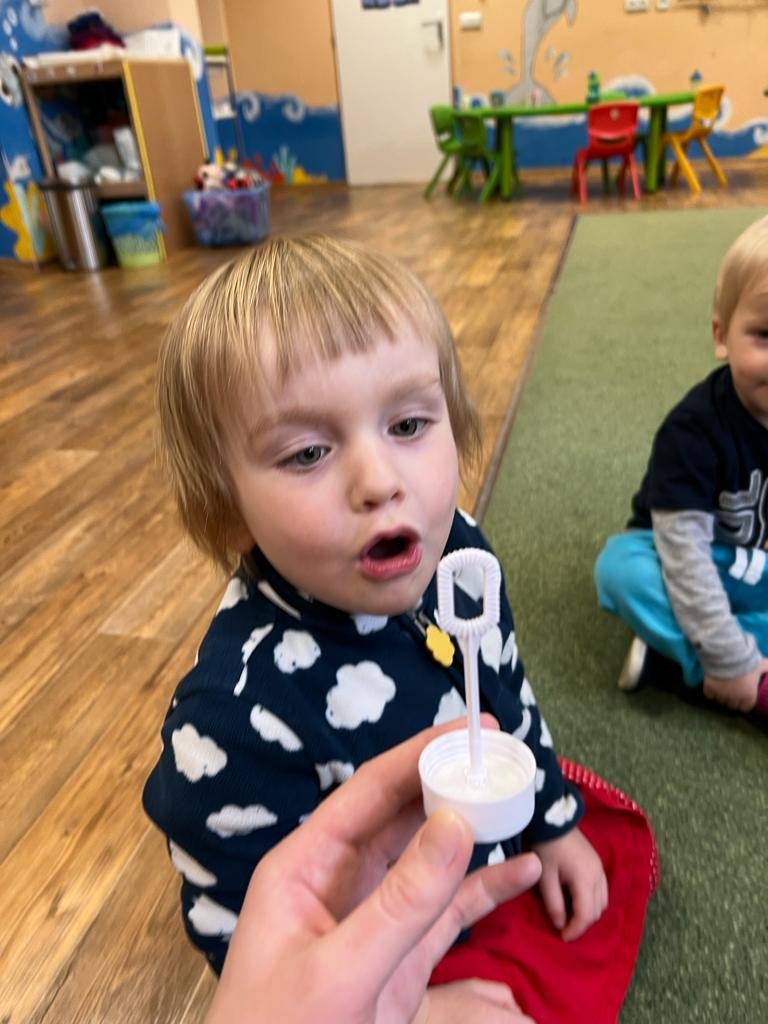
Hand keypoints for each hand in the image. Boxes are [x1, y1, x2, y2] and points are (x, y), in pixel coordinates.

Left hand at [205, 717, 541, 1023]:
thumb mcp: (339, 970)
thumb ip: (400, 900)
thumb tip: (457, 822)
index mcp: (306, 864)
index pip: (369, 791)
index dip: (418, 753)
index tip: (468, 726)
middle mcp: (341, 880)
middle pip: (403, 817)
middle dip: (451, 785)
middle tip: (503, 758)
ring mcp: (375, 918)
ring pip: (430, 859)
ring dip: (472, 832)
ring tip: (519, 801)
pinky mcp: (402, 957)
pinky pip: (448, 911)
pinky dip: (485, 890)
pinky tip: (524, 873)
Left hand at [531, 827, 607, 941]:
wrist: (553, 819)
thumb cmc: (546, 847)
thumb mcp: (544, 876)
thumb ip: (553, 903)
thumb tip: (559, 925)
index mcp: (585, 880)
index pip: (585, 915)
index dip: (575, 930)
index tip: (561, 937)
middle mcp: (598, 876)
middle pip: (597, 911)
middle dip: (582, 923)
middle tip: (565, 927)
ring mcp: (600, 869)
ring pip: (603, 902)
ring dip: (589, 913)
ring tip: (571, 915)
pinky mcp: (598, 864)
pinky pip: (602, 891)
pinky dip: (593, 901)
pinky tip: (578, 901)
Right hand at [703, 658, 767, 711]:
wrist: (727, 656)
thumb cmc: (747, 662)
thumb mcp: (760, 665)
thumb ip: (766, 668)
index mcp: (749, 695)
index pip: (745, 708)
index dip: (744, 703)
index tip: (742, 698)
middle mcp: (735, 698)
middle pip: (732, 706)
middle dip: (732, 700)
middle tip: (732, 692)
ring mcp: (721, 694)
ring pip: (720, 701)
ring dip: (721, 697)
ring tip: (722, 689)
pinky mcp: (709, 689)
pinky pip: (709, 695)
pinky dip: (710, 692)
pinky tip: (712, 687)